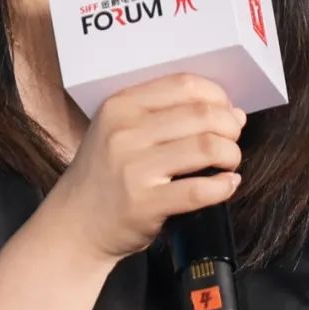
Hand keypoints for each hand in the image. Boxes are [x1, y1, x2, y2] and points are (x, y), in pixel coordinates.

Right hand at [49, 72, 244, 264]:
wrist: (74, 224)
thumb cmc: (106, 176)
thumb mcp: (121, 132)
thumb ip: (168, 116)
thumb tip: (234, 112)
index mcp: (120, 106)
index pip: (185, 85)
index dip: (218, 96)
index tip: (226, 112)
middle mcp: (124, 132)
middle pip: (202, 114)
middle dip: (230, 127)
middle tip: (231, 142)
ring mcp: (133, 168)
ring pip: (207, 147)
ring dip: (231, 155)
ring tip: (229, 164)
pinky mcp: (144, 203)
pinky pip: (199, 190)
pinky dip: (224, 186)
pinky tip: (227, 185)